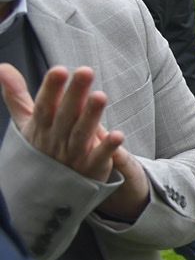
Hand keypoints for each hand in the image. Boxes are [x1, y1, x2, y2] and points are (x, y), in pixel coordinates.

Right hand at [0, 63, 147, 221]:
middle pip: (66, 116)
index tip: (59, 70)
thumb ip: (17, 95)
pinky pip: (99, 158)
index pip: (45, 106)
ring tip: (100, 96)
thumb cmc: (41, 147)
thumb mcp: (27, 122)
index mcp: (41, 127)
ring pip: (82, 134)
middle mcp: (56, 140)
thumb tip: (2, 67)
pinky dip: (108, 148)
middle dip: (75, 94)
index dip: (51, 89)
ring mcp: (73, 155)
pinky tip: (118, 135)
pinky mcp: (91, 168)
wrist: (45, 191)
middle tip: (85, 71)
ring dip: (91, 116)